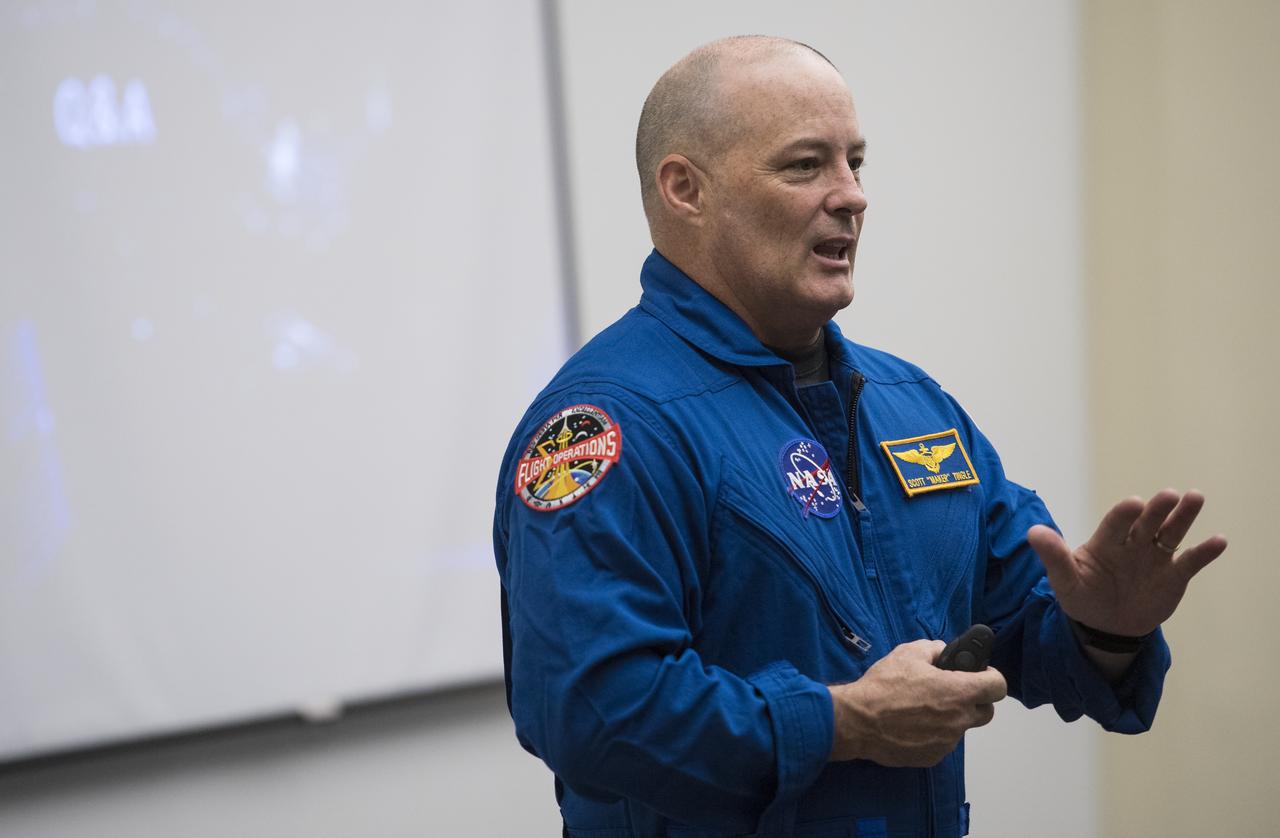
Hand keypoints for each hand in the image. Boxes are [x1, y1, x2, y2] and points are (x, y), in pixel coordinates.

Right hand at [828, 640, 1006, 765]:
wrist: (857, 721)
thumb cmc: (882, 687)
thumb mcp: (907, 653)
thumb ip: (933, 649)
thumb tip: (943, 652)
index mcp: (958, 692)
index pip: (998, 687)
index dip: (992, 678)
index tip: (982, 675)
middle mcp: (958, 720)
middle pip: (986, 712)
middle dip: (975, 700)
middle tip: (953, 691)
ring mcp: (946, 742)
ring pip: (960, 727)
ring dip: (950, 717)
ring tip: (922, 708)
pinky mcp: (932, 757)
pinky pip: (942, 742)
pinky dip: (933, 733)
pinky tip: (912, 724)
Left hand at [1029, 489, 1227, 636]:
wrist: (1106, 625)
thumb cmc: (1083, 596)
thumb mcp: (1065, 580)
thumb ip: (1054, 556)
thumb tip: (1033, 532)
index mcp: (1106, 541)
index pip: (1116, 523)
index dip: (1124, 513)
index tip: (1134, 504)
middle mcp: (1133, 543)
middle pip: (1148, 521)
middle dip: (1158, 508)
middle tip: (1169, 494)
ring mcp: (1155, 557)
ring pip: (1171, 532)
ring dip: (1184, 516)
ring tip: (1196, 498)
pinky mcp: (1174, 575)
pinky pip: (1190, 561)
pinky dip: (1204, 551)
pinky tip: (1219, 541)